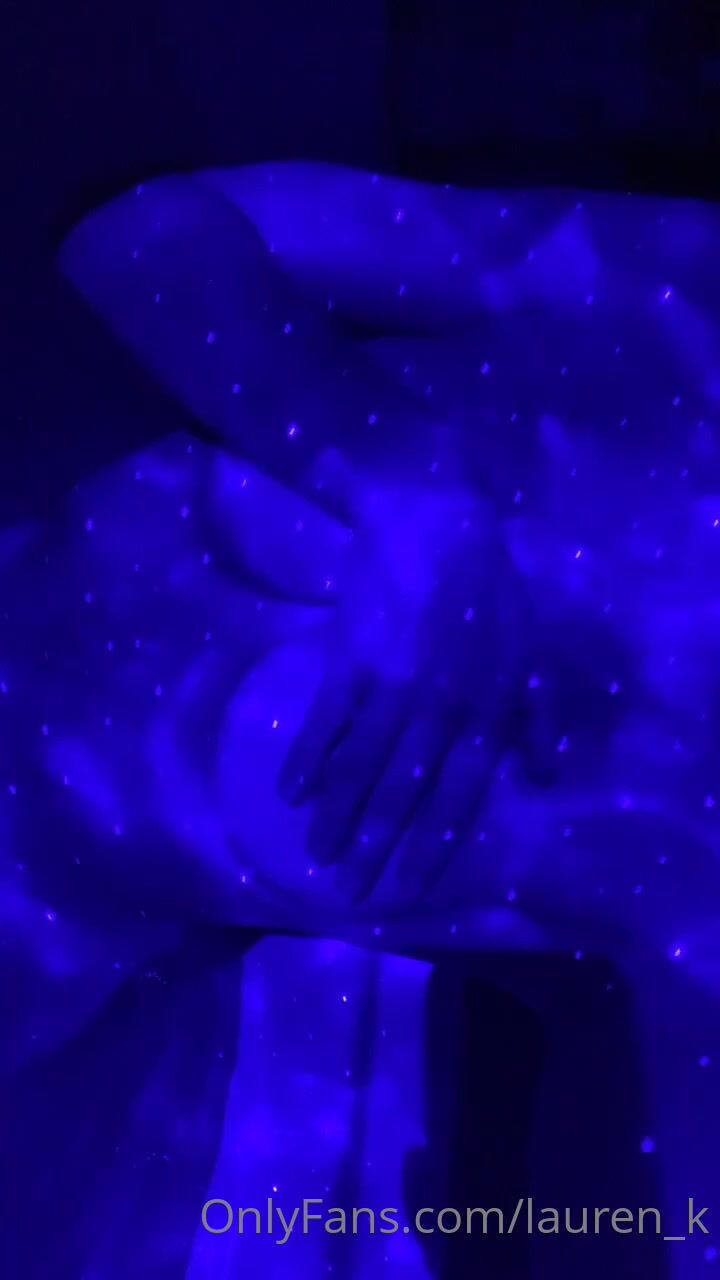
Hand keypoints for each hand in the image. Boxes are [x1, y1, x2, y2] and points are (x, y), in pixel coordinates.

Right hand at [278, 481, 543, 900]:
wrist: (442, 529)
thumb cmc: (492, 595)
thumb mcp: (531, 658)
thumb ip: (536, 722)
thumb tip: (540, 780)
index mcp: (487, 715)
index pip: (458, 798)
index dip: (432, 846)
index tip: (409, 890)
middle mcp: (442, 711)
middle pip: (404, 793)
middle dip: (376, 846)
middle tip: (350, 891)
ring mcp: (395, 685)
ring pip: (362, 766)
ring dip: (337, 814)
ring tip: (315, 854)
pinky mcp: (354, 657)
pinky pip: (327, 719)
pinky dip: (307, 757)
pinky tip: (289, 792)